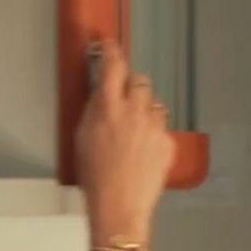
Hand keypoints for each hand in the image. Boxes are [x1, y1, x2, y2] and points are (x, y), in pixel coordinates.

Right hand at [76, 41, 173, 236]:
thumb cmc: (94, 175)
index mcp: (107, 107)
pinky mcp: (168, 141)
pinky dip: (152, 133)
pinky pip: (161, 127)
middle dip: (131, 84)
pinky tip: (141, 151)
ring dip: (143, 110)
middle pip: (139, 80)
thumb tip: (101, 95)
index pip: (112, 66)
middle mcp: (134, 110)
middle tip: (122, 98)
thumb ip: (94, 111)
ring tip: (132, 131)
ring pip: (153, 103)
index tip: (109, 45)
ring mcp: (154, 125)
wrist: (119, 204)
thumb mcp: (82, 137)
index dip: (111, 51)